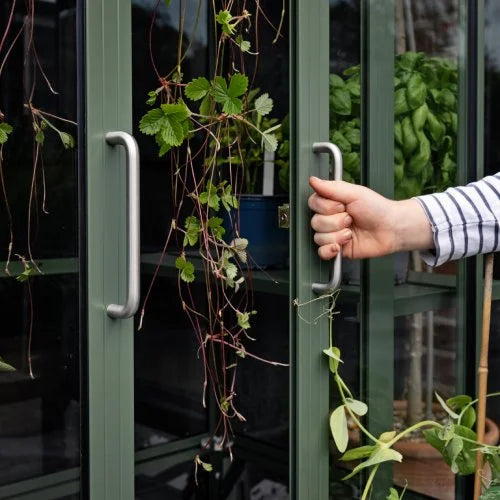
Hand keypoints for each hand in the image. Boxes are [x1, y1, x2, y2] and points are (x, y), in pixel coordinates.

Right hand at [308, 176, 433, 259]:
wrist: (391, 229)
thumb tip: (313, 180)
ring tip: (350, 233)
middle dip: (335, 222)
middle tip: (350, 219)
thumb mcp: (354, 193)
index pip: (313, 204)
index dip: (326, 207)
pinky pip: (321, 253)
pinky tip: (340, 246)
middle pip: (315, 222)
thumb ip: (331, 187)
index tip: (341, 205)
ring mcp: (333, 234)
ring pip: (318, 237)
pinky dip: (329, 250)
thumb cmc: (377, 208)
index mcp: (332, 203)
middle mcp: (330, 219)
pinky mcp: (337, 249)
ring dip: (336, 236)